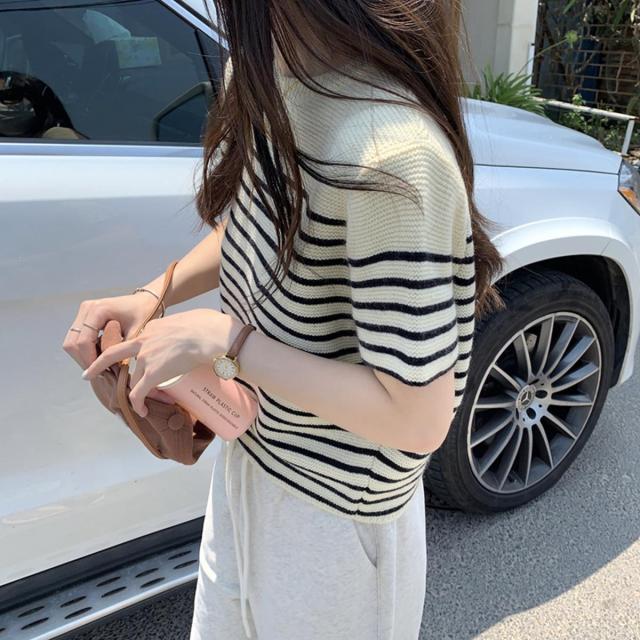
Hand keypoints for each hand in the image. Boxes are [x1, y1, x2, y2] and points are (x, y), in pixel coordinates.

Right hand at [62, 290, 163, 370]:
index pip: (84, 342)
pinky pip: (76, 338)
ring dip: (83, 357)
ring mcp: (83, 311)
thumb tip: (106, 368)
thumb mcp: (136, 333)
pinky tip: (100, 356)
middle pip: (72, 343)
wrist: (145, 301)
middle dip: (84, 360)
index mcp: (99, 310)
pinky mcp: (84, 316)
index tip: (102, 372)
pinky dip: (85, 350)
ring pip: (71, 343)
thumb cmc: (145, 314)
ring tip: (102, 365)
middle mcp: (87, 308)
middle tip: (101, 372)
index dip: (90, 360)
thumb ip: (121, 349)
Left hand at [81, 309, 243, 416]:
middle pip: (115, 354)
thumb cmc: (207, 325)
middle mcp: (143, 341)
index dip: (138, 353)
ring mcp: (146, 357)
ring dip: (136, 393)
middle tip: (89, 373)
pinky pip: (138, 392)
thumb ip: (185, 327)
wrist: (208, 334)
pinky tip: (141, 411)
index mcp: (151, 328)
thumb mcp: (189, 319)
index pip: (139, 342)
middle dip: (100, 364)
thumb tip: (198, 331)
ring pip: (133, 379)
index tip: (133, 357)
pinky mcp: (153, 373)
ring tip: (141, 404)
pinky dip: (138, 403)